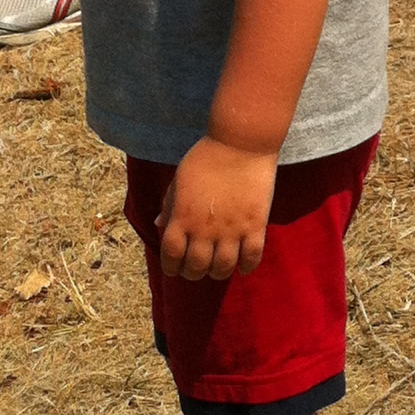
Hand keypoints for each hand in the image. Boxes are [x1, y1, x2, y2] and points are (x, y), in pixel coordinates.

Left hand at [157, 136, 279, 282]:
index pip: (171, 256)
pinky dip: (247, 267)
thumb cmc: (206, 157)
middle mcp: (204, 229)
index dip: (171, 267)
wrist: (241, 142)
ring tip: (219, 267)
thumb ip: (170, 204)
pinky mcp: (255, 225)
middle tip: (198, 267)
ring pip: (223, 268)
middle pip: (196, 267)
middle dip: (194, 272)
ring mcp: (231, 229)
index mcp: (182, 217)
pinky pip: (252, 257)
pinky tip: (244, 265)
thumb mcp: (179, 179)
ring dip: (219, 272)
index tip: (175, 267)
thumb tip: (159, 223)